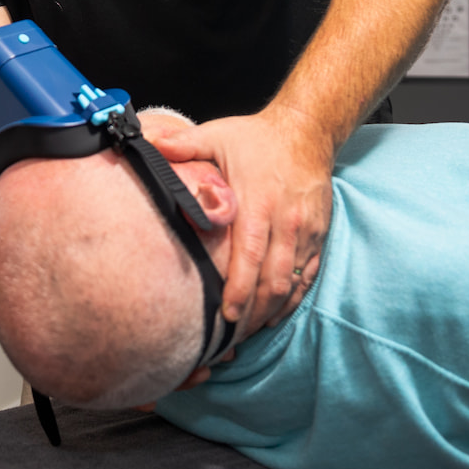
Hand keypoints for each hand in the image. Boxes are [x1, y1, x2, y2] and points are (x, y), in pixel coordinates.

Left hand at [149, 107, 332, 335]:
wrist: (307, 131)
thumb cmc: (256, 137)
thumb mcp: (216, 136)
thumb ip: (183, 144)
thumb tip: (149, 144)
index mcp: (259, 203)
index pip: (251, 256)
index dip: (240, 290)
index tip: (225, 315)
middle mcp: (286, 222)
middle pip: (273, 280)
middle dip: (253, 313)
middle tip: (230, 337)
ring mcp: (306, 232)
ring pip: (291, 284)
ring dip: (271, 311)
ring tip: (247, 333)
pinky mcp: (319, 236)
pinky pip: (308, 276)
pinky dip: (292, 299)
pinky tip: (273, 314)